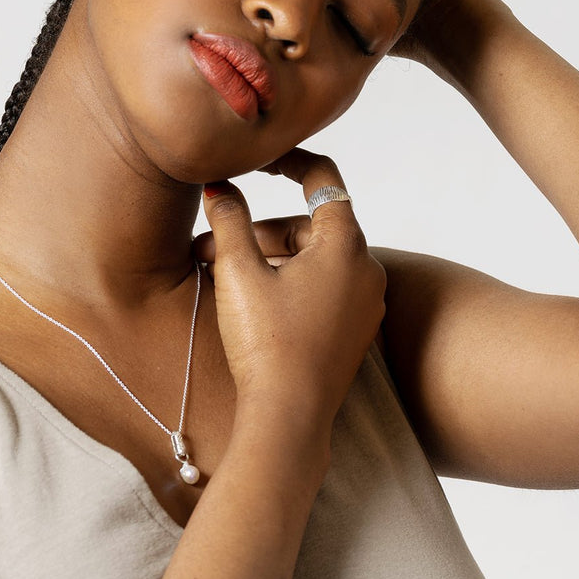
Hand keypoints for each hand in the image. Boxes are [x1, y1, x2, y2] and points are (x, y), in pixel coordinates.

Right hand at [196, 149, 385, 423]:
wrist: (289, 417)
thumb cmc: (267, 342)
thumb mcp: (239, 271)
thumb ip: (229, 219)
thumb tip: (218, 186)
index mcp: (345, 244)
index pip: (322, 178)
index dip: (288, 161)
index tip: (257, 160)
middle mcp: (365, 269)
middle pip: (308, 227)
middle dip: (259, 230)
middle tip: (212, 244)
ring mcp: (364, 302)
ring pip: (312, 260)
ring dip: (268, 259)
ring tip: (220, 273)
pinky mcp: (355, 330)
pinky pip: (322, 288)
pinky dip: (288, 282)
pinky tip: (251, 298)